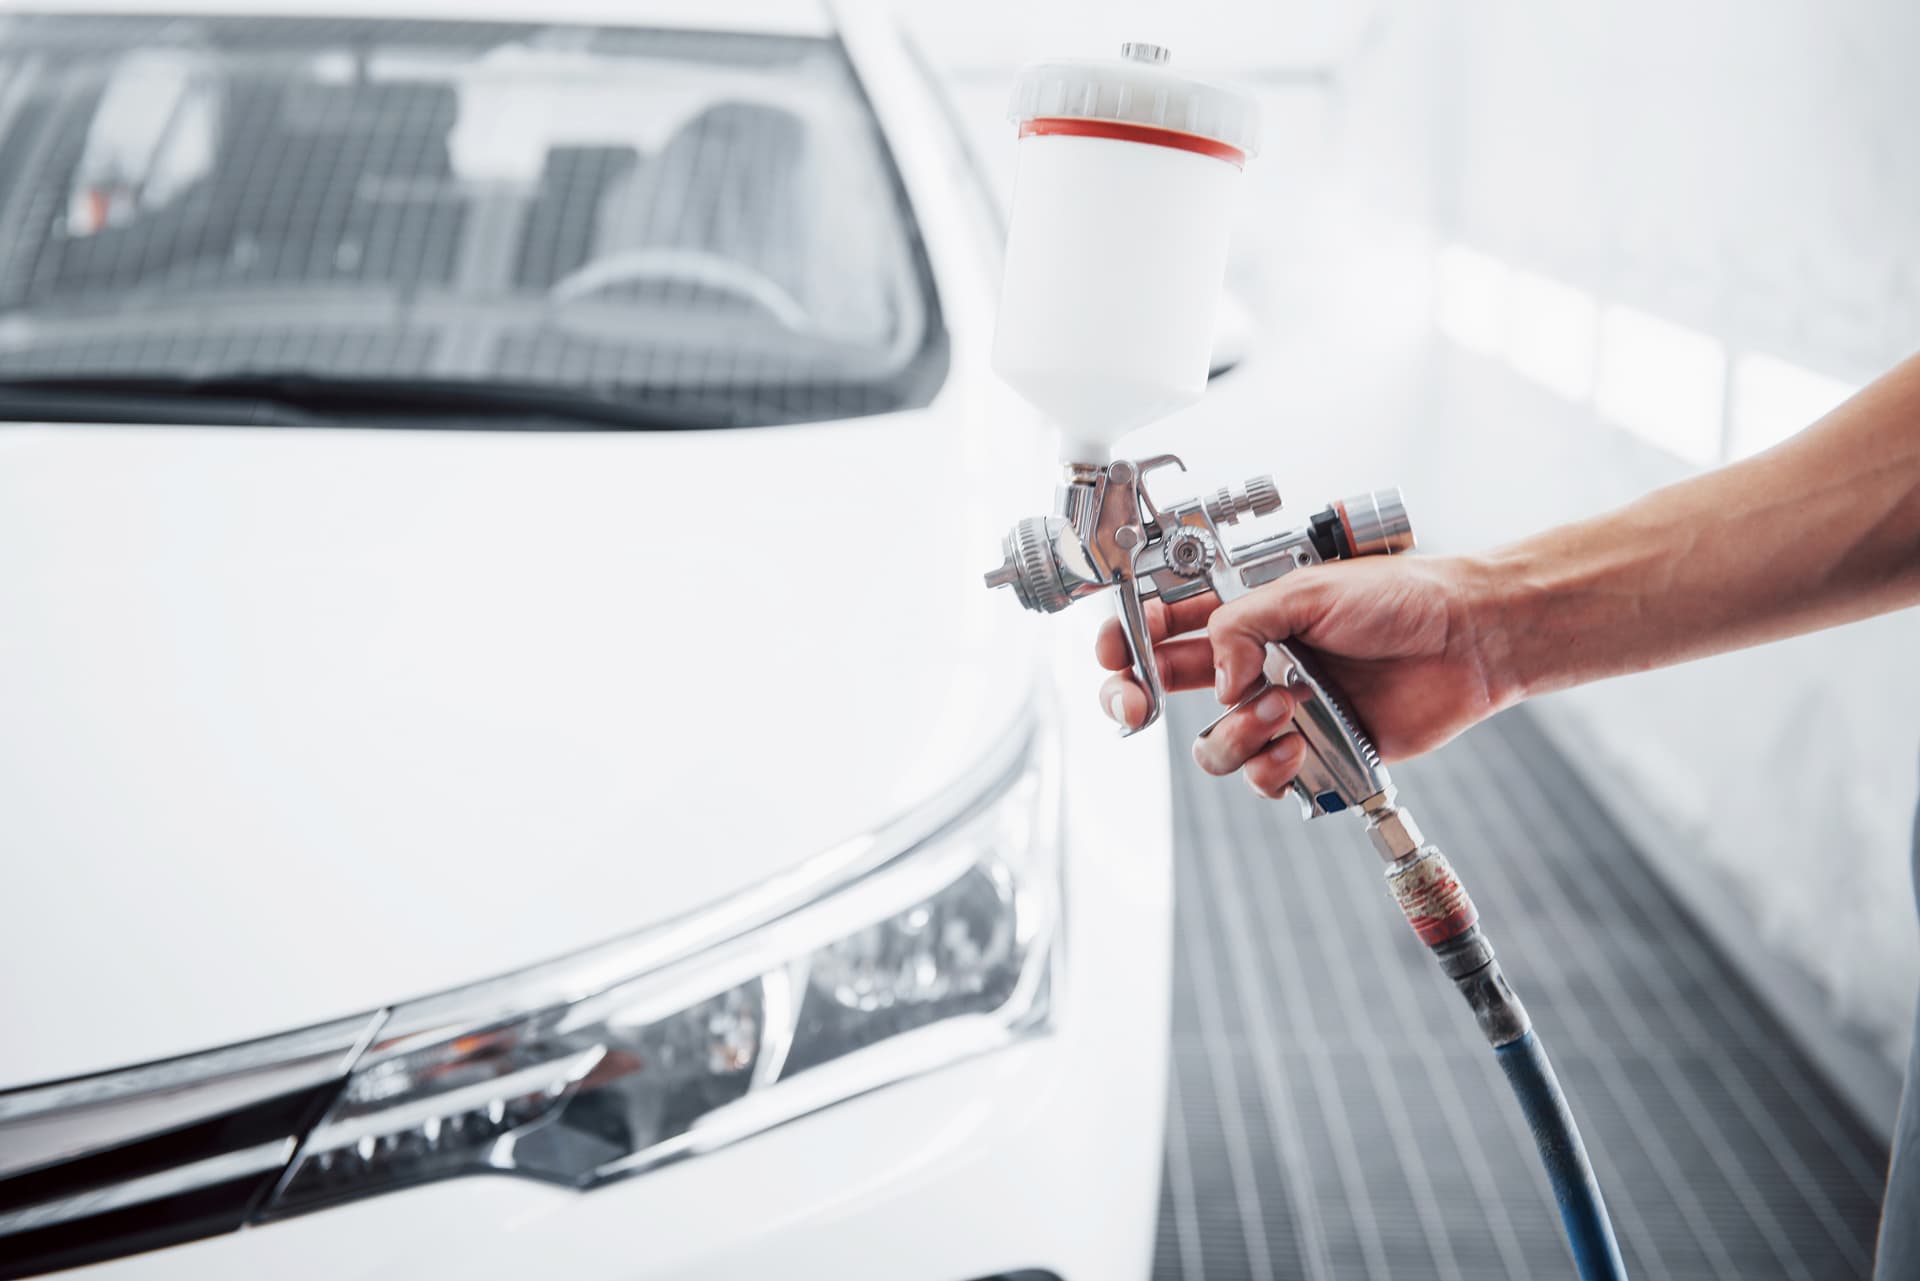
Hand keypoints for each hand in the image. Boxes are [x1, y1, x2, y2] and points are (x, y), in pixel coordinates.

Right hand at [1095, 555, 1514, 797]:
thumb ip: (1243, 626)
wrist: (1468, 641)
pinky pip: (1261, 779)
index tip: (1114, 648)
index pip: (1163, 626)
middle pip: (1163, 687)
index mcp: (1245, 614)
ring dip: (1232, 733)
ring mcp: (1278, 709)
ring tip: (1279, 709)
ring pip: (1213, 744)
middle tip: (1136, 700)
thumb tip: (1217, 678)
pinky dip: (1269, 768)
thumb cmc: (1403, 598)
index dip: (1128, 637)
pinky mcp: (1311, 751)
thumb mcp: (1309, 590)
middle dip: (1135, 695)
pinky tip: (1296, 744)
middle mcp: (1253, 663)